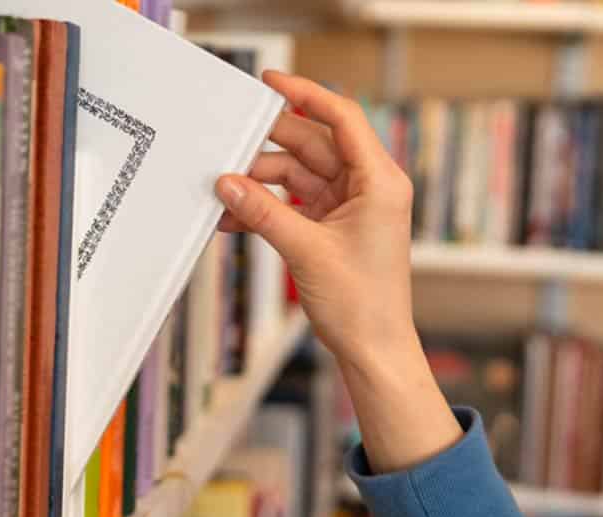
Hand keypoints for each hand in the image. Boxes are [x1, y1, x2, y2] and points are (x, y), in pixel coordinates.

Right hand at [215, 71, 463, 472]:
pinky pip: (293, 203)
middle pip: (312, 145)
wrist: (372, 348)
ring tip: (223, 191)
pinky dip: (266, 207)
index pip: (342, 118)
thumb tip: (227, 184)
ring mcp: (348, 207)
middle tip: (228, 141)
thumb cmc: (363, 303)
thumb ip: (263, 212)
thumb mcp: (306, 251)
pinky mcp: (331, 227)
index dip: (306, 93)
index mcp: (378, 181)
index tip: (271, 82)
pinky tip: (234, 216)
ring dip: (261, 182)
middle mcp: (367, 187)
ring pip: (297, 174)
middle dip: (269, 144)